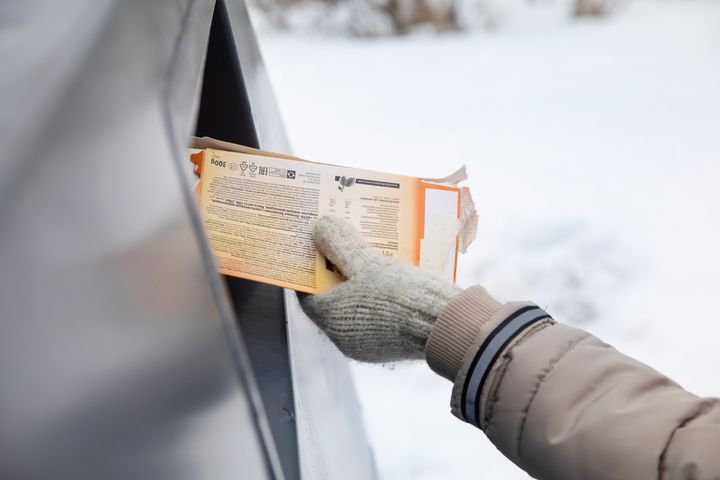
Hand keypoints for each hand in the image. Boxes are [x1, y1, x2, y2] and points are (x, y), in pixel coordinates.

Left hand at [298, 216, 460, 362]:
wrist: (445, 326)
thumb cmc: (399, 294)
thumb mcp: (367, 263)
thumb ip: (340, 244)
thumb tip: (320, 227)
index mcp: (332, 320)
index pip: (308, 293)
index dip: (309, 269)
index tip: (315, 249)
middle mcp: (346, 338)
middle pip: (333, 299)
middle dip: (337, 272)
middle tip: (343, 246)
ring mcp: (370, 344)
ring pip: (357, 307)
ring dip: (360, 283)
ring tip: (370, 255)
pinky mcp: (393, 344)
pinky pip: (378, 316)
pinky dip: (378, 297)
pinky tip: (392, 275)